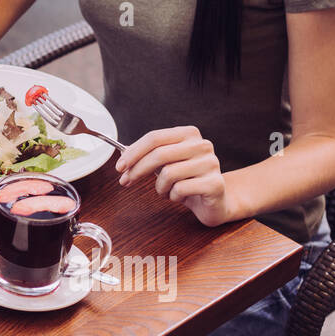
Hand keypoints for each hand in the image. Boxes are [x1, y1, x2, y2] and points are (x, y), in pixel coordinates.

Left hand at [115, 126, 236, 225]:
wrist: (215, 201)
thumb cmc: (187, 180)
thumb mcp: (165, 164)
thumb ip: (147, 155)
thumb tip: (123, 154)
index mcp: (189, 134)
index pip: (155, 138)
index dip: (133, 152)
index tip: (119, 166)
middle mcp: (202, 145)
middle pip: (159, 154)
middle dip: (137, 170)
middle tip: (126, 181)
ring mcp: (211, 163)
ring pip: (169, 173)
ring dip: (160, 187)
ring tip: (166, 191)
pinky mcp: (215, 184)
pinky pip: (180, 189)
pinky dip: (173, 196)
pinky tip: (180, 196)